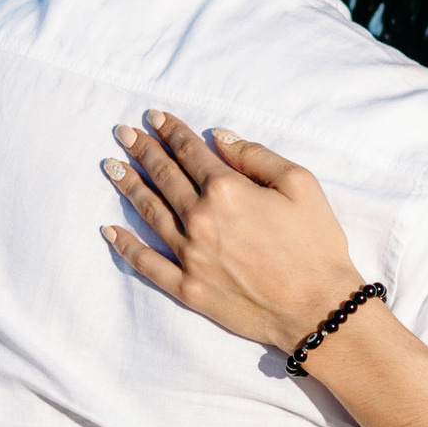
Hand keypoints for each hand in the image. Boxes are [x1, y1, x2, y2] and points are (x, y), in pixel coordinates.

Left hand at [101, 111, 365, 351]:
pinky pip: (147, 263)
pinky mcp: (188, 288)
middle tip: (123, 133)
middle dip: (142, 151)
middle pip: (164, 176)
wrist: (318, 308)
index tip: (154, 118)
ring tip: (112, 167)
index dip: (171, 131)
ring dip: (129, 186)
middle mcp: (200, 219)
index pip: (190, 151)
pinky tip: (109, 230)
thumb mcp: (300, 184)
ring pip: (150, 212)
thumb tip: (220, 138)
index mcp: (226, 190)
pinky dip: (126, 246)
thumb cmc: (316, 244)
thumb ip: (256, 156)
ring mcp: (190, 256)